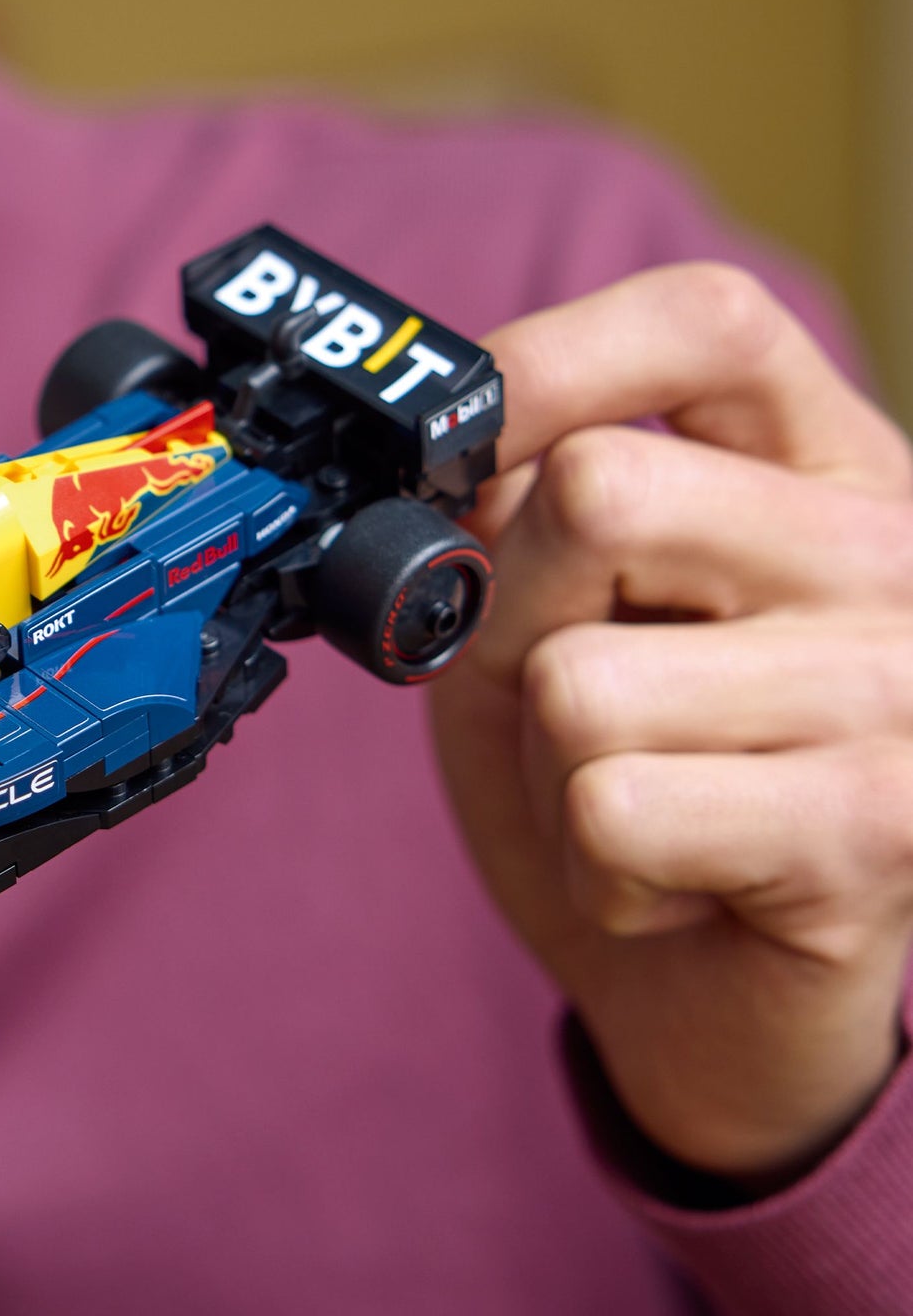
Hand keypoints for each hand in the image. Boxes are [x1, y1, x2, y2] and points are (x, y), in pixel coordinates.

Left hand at [430, 262, 912, 1180]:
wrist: (719, 994)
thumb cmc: (636, 774)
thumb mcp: (554, 614)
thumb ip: (522, 518)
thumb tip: (448, 460)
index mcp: (824, 463)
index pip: (704, 321)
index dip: (547, 361)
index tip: (460, 451)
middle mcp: (891, 550)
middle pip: (598, 492)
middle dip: (513, 615)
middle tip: (567, 696)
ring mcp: (903, 686)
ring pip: (580, 680)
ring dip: (553, 767)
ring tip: (636, 798)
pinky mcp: (877, 829)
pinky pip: (614, 808)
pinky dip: (594, 866)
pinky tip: (675, 877)